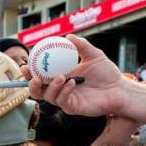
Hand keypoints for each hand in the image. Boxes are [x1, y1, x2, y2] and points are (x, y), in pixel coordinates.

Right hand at [24, 34, 145, 119]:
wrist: (119, 88)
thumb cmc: (107, 73)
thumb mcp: (94, 54)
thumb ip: (81, 45)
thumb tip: (67, 37)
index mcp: (60, 76)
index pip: (40, 76)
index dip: (30, 72)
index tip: (26, 64)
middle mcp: (60, 89)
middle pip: (38, 91)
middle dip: (31, 85)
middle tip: (33, 76)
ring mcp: (65, 99)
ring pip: (48, 97)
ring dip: (51, 87)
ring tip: (61, 76)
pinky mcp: (72, 108)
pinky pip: (62, 101)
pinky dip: (64, 91)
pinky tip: (72, 82)